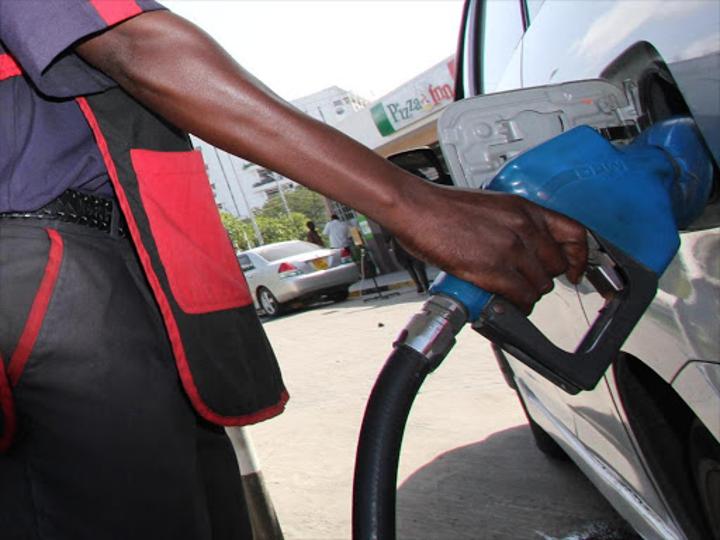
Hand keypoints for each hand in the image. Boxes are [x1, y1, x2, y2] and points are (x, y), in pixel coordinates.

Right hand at [392, 180, 587, 313]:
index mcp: (524, 209)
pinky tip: (507, 304)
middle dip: (544, 278)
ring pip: (540, 285)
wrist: (417, 208)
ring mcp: (510, 249)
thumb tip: (522, 247)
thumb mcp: (492, 206)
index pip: (574, 234)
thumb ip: (512, 224)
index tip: (575, 269)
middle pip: (556, 266)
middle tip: (528, 283)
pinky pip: (521, 297)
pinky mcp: (493, 269)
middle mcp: (523, 227)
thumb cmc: (443, 206)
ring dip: (528, 294)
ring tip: (512, 295)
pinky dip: (517, 306)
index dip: (580, 257)